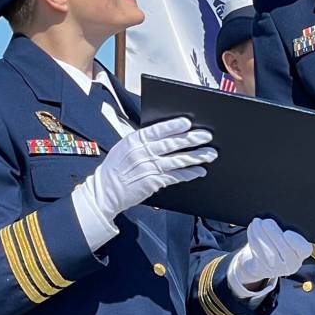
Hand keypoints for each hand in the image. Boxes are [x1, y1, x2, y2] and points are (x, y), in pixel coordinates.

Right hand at [78, 117, 215, 223]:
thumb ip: (142, 141)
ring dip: (196, 157)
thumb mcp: (124, 148)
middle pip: (172, 144)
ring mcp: (149, 168)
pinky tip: (198, 171)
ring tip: (209, 154)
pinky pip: (175, 176)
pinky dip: (188, 174)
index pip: (158, 130)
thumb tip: (165, 134)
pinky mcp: (154, 182)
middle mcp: (143, 153)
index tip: (188, 122)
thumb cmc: (115, 169)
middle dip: (192, 139)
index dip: (174, 126)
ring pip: (178, 160)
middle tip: (206, 136)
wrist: (105, 191)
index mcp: (135, 141)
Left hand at [231, 218, 312, 287]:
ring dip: (261, 234)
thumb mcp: (287, 236)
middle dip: (273, 233)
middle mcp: (292, 264)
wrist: (262, 261)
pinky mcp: (264, 269)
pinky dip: (254, 238)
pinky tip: (252, 228)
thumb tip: (283, 210)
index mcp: (302, 253)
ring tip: (256, 222)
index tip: (287, 233)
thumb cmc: (278, 242)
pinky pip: (259, 253)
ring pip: (269, 252)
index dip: (296, 242)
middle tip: (265, 221)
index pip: (304, 249)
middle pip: (284, 250)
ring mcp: (278, 269)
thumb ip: (287, 227)